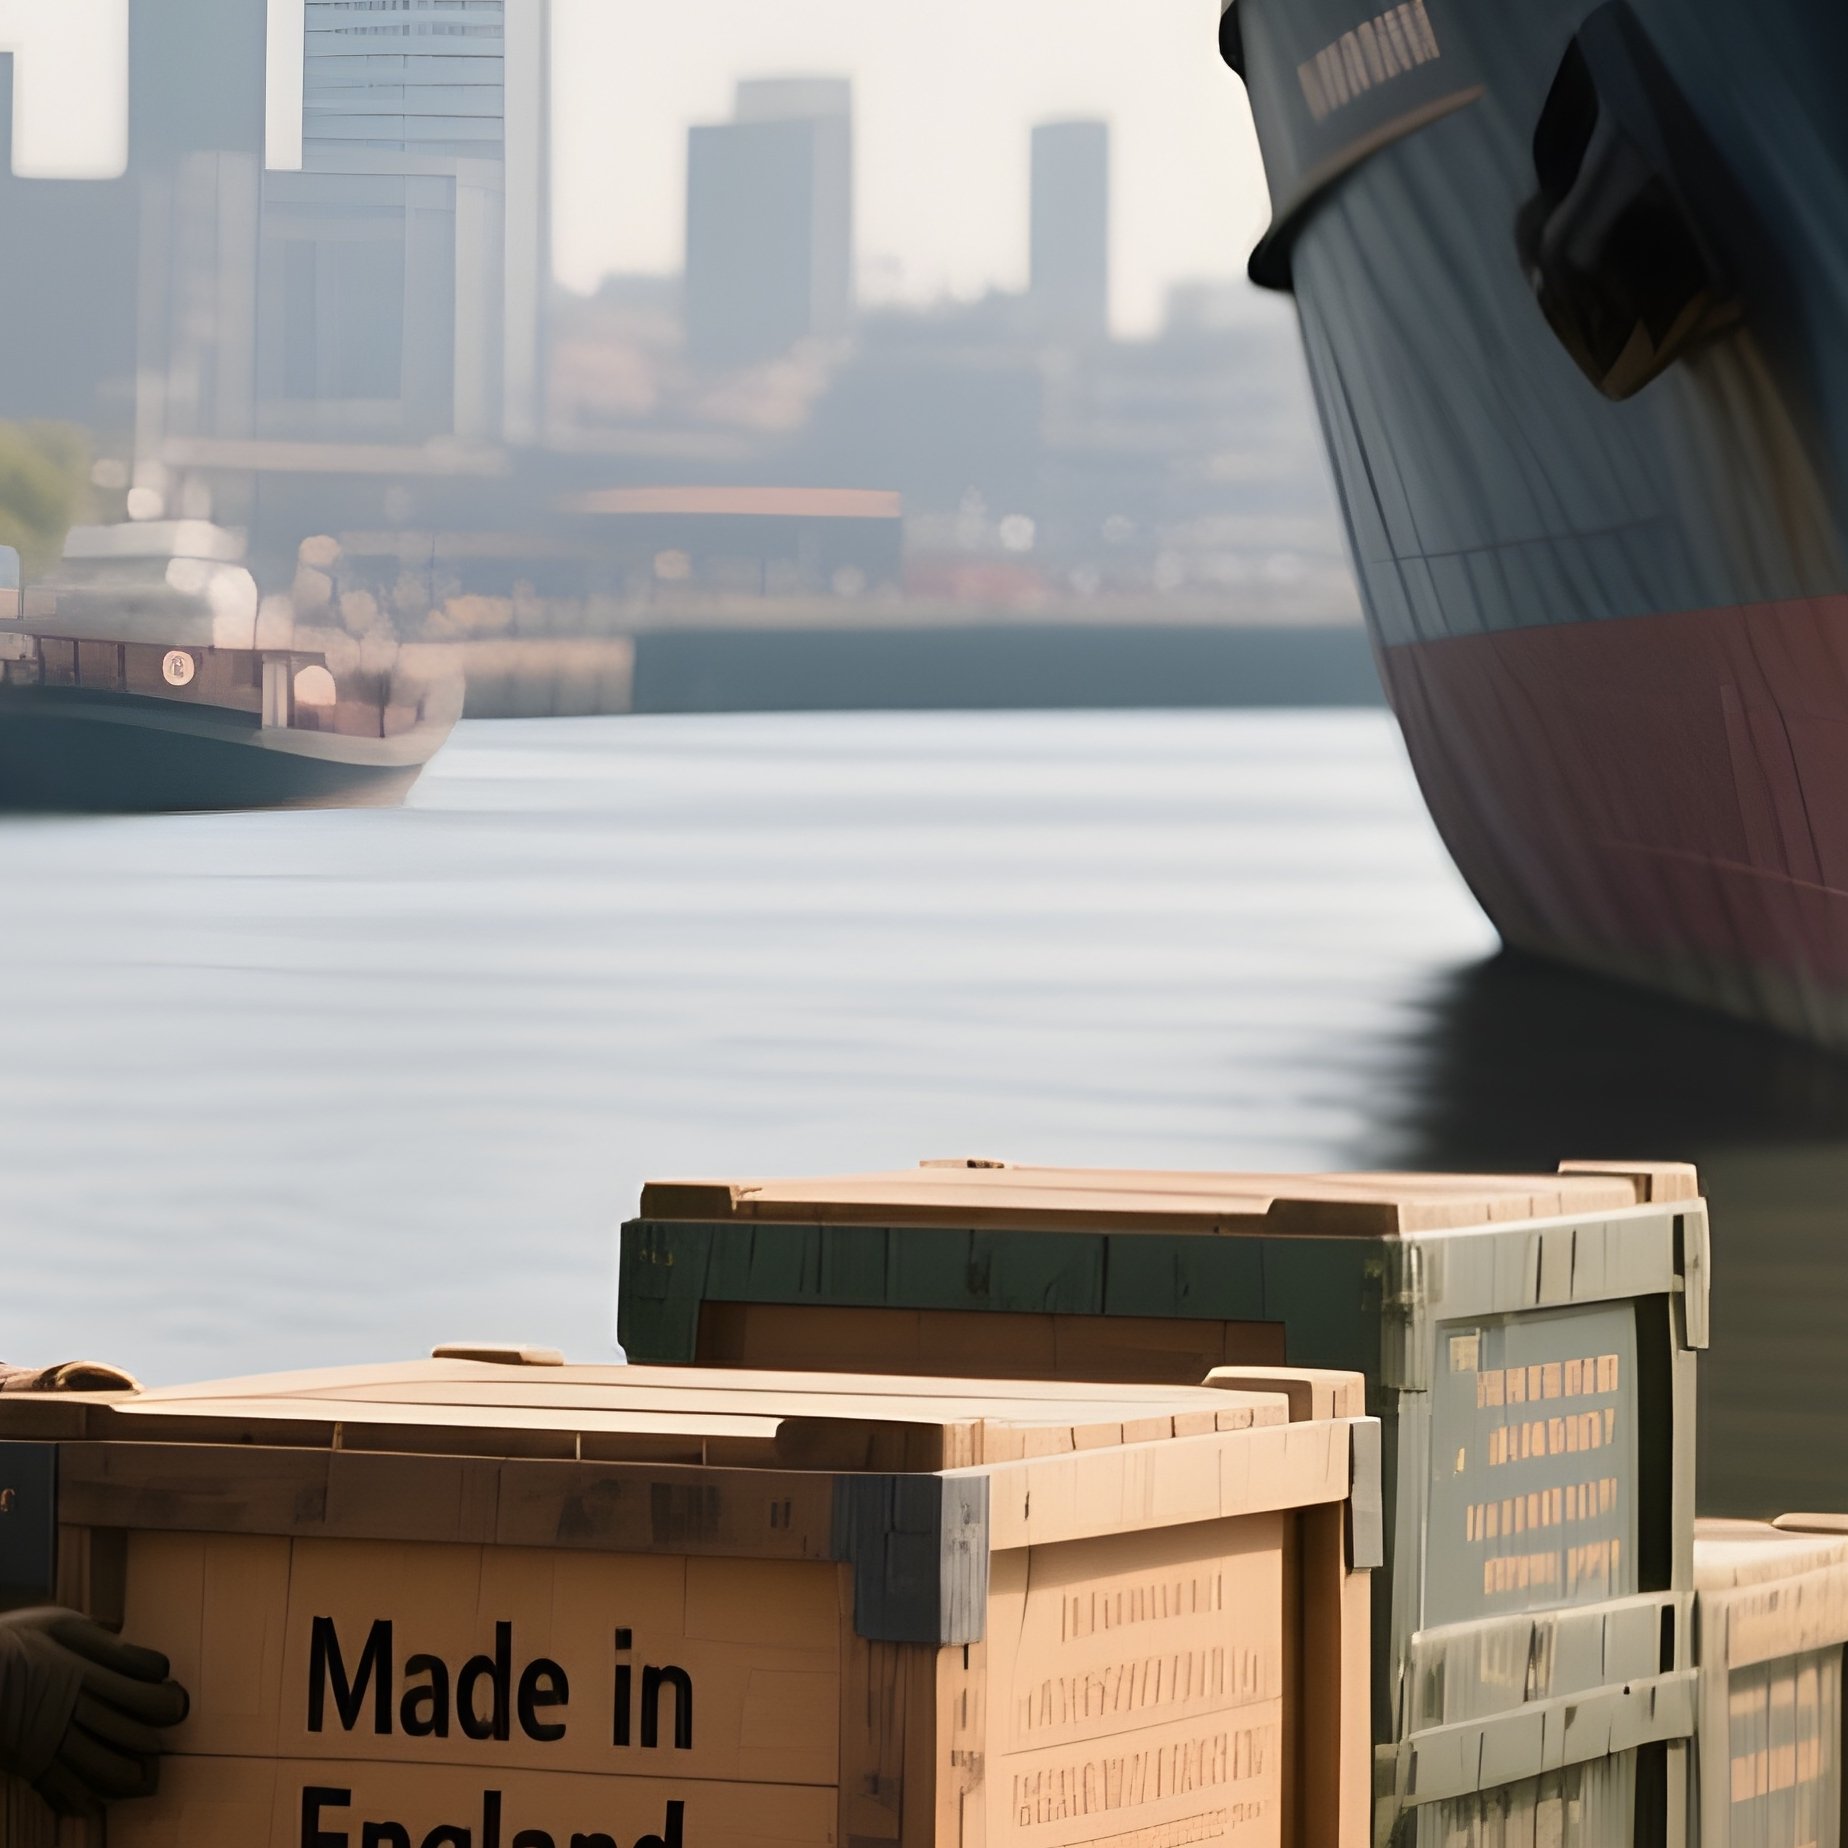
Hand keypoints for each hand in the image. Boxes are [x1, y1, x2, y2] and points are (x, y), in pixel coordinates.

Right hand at [0, 1608, 187, 1814]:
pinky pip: (66, 1785)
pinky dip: (83, 1797)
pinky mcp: (35, 1760)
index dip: (159, 1673)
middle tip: (175, 1714)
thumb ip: (89, 1628)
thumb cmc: (9, 1643)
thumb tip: (118, 1626)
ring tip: (147, 1773)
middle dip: (165, 1713)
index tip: (164, 1678)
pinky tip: (95, 1803)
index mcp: (88, 1663)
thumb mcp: (50, 1622)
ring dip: (132, 1767)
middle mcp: (81, 1700)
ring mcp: (58, 1734)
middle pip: (142, 1709)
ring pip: (109, 1757)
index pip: (147, 1667)